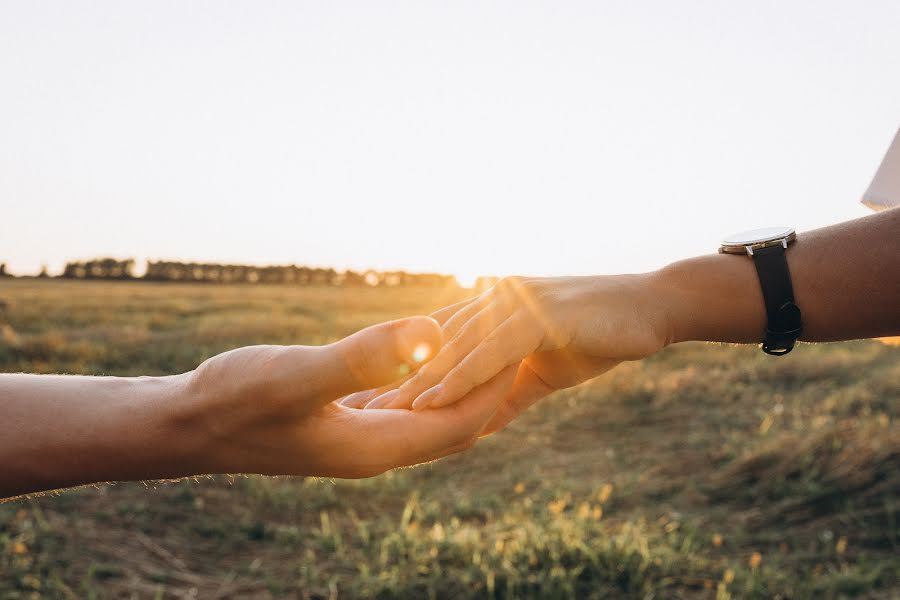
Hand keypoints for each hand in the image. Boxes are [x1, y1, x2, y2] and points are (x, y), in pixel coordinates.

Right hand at [176, 317, 517, 477]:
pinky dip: (424, 376)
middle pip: (455, 423)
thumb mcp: (296, 374)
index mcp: (375, 448)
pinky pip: (401, 401)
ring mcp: (358, 436)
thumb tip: (431, 334)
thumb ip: (363, 359)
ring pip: (429, 412)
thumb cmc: (233, 400)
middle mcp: (375, 449)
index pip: (461, 423)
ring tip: (487, 339)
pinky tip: (428, 347)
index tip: (525, 343)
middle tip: (521, 338)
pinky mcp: (343, 419)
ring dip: (459, 379)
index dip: (497, 385)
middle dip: (490, 384)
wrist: (187, 424)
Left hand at [345, 275, 671, 425]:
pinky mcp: (538, 313)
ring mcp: (516, 301)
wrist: (654, 310)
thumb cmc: (599, 337)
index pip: (441, 341)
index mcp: (494, 307)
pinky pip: (490, 350)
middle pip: (437, 342)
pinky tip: (433, 401)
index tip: (376, 402)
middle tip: (361, 409)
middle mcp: (496, 297)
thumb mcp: (543, 373)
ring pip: (456, 346)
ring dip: (420, 381)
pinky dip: (460, 377)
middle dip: (400, 377)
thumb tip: (476, 425)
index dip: (408, 371)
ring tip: (384, 412)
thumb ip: (507, 395)